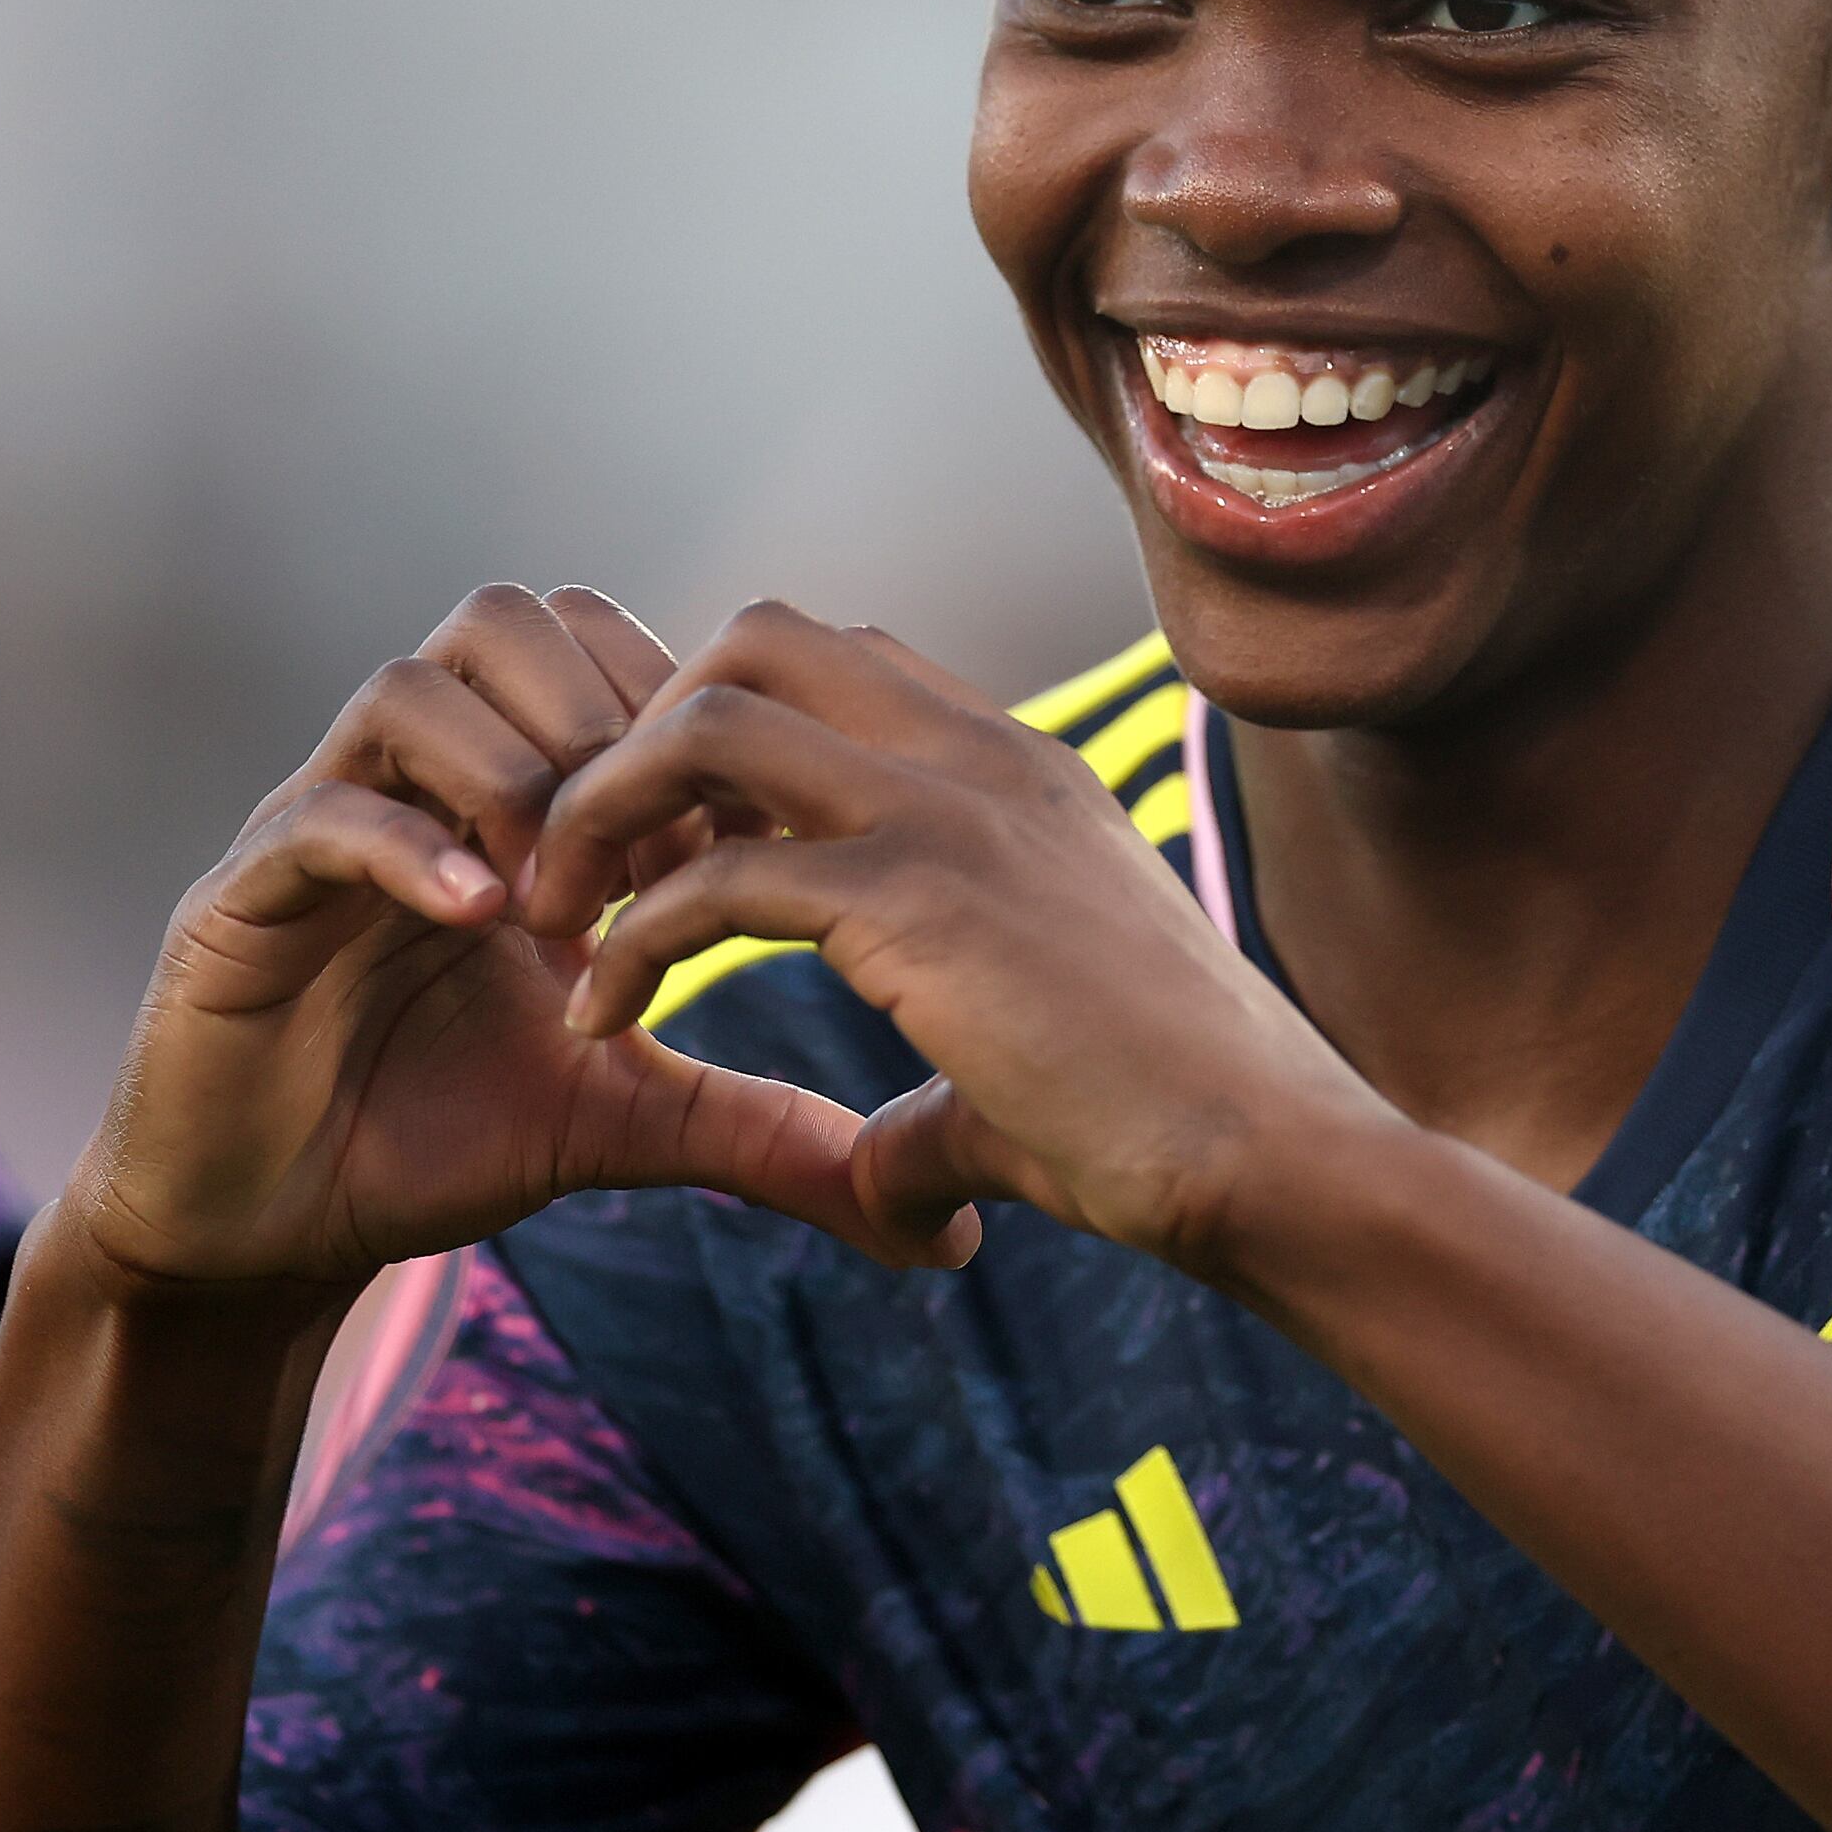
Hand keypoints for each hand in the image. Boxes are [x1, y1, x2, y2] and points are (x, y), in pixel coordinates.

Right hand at [61, 585, 931, 1313]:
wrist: (269, 1233)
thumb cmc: (439, 1138)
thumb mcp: (625, 1121)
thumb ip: (761, 1127)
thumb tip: (935, 1222)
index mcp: (508, 794)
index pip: (606, 651)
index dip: (691, 722)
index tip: (752, 834)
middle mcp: (414, 781)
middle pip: (512, 621)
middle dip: (607, 718)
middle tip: (663, 851)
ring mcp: (318, 823)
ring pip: (411, 686)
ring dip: (514, 771)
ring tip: (567, 894)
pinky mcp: (239, 899)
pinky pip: (319, 815)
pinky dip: (412, 847)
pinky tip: (486, 921)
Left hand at [534, 604, 1396, 1280]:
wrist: (1268, 1154)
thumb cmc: (1175, 1130)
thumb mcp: (1034, 1074)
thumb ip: (939, 1102)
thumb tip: (888, 1193)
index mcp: (1021, 770)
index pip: (839, 662)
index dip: (729, 739)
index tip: (674, 857)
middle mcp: (984, 759)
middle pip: (758, 639)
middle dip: (644, 733)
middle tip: (595, 863)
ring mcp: (952, 813)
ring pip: (713, 719)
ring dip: (605, 812)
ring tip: (563, 924)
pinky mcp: (916, 900)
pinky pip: (710, 876)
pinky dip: (627, 942)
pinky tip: (602, 1023)